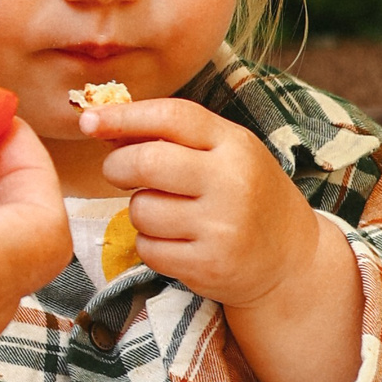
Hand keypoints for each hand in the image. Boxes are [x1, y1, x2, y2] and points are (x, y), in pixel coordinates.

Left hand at [85, 98, 322, 308]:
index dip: (123, 115)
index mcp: (236, 145)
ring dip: (139, 211)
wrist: (292, 261)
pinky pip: (148, 248)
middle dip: (118, 166)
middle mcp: (232, 184)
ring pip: (141, 210)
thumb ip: (173, 138)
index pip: (172, 116)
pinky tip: (177, 242)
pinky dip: (150, 245)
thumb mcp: (225, 155)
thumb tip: (101, 124)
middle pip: (146, 163)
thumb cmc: (246, 196)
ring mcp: (222, 228)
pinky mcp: (209, 266)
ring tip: (167, 213)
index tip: (88, 119)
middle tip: (119, 172)